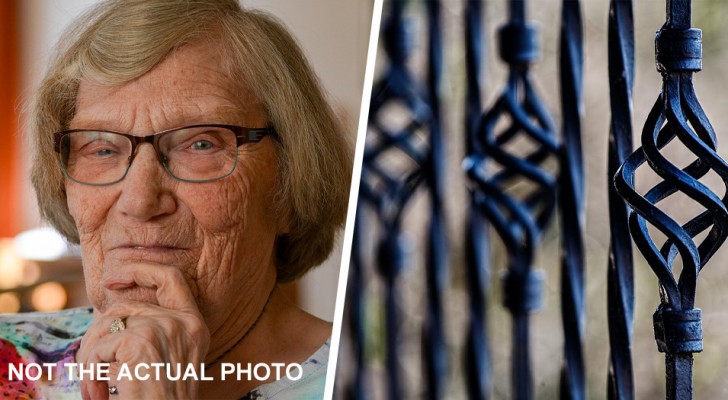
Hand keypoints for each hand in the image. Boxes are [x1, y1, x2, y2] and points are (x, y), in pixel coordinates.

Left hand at [76, 265, 209, 399]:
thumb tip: (108, 312)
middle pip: (123, 307)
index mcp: (194, 325)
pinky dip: (90, 371)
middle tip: (93, 369)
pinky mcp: (141, 341)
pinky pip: (98, 346)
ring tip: (96, 384)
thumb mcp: (164, 359)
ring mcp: (164, 329)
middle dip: (98, 336)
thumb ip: (149, 330)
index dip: (140, 270)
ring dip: (90, 356)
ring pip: (106, 324)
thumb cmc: (159, 398)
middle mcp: (183, 323)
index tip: (112, 278)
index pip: (170, 278)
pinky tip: (100, 390)